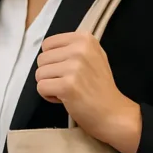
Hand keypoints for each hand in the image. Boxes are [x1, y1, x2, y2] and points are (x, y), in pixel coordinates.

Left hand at [35, 32, 141, 152]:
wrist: (113, 113)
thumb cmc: (100, 88)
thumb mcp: (93, 56)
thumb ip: (72, 48)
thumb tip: (48, 49)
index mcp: (85, 39)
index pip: (47, 44)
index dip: (53, 60)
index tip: (67, 69)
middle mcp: (80, 49)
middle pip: (42, 59)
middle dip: (50, 73)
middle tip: (69, 82)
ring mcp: (74, 67)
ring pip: (39, 74)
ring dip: (50, 85)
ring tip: (67, 90)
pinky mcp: (67, 86)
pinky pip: (41, 87)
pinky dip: (49, 96)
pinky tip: (64, 98)